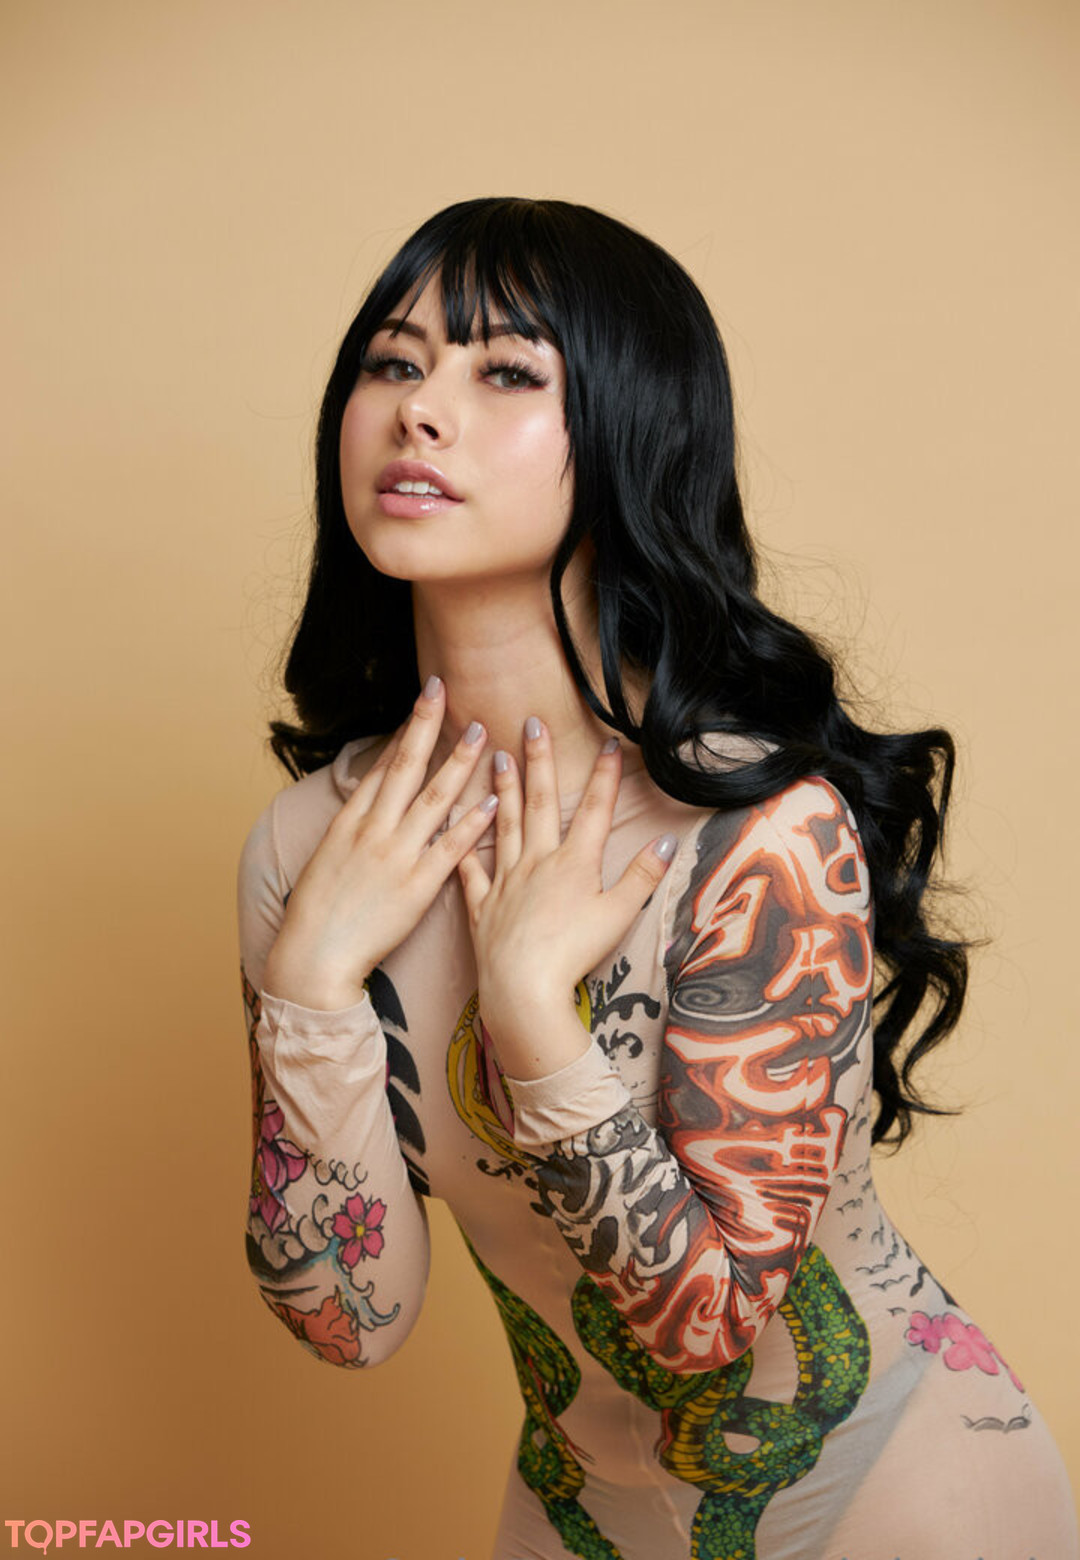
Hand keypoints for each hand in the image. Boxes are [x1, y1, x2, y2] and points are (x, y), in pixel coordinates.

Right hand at [262, 677, 497, 1009]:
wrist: (314, 955)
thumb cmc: (318, 912)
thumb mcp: (326, 856)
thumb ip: (353, 826)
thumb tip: (372, 799)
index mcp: (350, 822)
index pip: (383, 766)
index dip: (406, 731)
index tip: (425, 701)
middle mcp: (374, 831)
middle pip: (407, 768)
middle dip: (428, 726)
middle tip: (448, 693)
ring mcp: (396, 856)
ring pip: (434, 799)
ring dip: (459, 763)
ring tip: (482, 734)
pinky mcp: (417, 888)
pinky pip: (450, 848)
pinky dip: (472, 823)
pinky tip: (492, 801)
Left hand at [457, 718, 676, 1077]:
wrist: (523, 988)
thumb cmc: (574, 954)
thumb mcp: (619, 915)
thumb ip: (643, 877)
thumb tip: (667, 841)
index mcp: (575, 863)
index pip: (596, 811)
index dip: (606, 777)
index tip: (609, 744)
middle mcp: (538, 862)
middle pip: (542, 803)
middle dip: (540, 761)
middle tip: (530, 723)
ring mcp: (506, 881)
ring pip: (504, 825)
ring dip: (503, 789)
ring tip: (496, 757)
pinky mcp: (482, 905)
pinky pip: (470, 867)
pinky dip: (463, 842)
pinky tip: (455, 820)